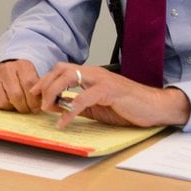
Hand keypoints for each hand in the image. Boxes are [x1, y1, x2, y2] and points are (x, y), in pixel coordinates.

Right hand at [0, 59, 41, 112]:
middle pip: (16, 95)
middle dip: (23, 108)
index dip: (34, 101)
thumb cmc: (21, 78)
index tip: (36, 109)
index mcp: (22, 65)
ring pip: (3, 102)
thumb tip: (44, 104)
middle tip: (25, 110)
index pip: (30, 85)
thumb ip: (39, 90)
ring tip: (14, 106)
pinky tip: (2, 106)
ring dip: (10, 109)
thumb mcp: (33, 78)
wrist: (4, 69)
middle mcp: (5, 68)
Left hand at [30, 63, 190, 127]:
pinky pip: (83, 99)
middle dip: (45, 83)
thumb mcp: (97, 106)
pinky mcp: (109, 91)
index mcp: (91, 75)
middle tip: (36, 99)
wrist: (155, 108)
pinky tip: (63, 121)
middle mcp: (95, 73)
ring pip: (69, 77)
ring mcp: (102, 80)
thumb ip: (78, 104)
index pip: (62, 69)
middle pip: (61, 69)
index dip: (46, 79)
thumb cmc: (128, 106)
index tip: (35, 92)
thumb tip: (56, 106)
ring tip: (45, 107)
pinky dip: (70, 110)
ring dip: (53, 92)